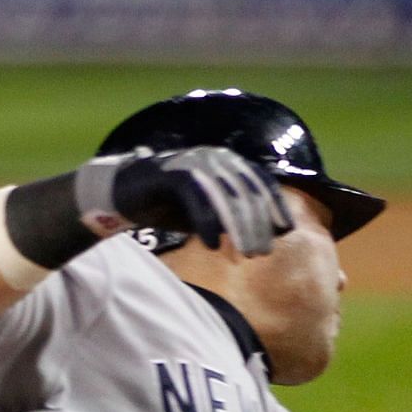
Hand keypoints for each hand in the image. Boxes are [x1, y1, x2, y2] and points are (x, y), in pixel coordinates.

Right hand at [107, 146, 292, 255]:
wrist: (125, 193)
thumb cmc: (170, 204)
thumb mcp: (209, 212)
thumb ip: (235, 217)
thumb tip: (269, 233)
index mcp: (228, 162)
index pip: (261, 181)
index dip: (276, 205)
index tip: (286, 230)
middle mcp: (215, 158)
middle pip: (246, 192)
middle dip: (258, 224)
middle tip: (261, 253)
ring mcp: (193, 163)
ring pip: (226, 196)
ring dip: (239, 227)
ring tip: (246, 253)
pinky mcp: (172, 174)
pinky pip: (196, 198)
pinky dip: (207, 223)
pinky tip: (214, 246)